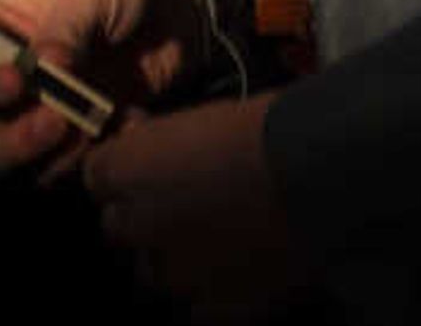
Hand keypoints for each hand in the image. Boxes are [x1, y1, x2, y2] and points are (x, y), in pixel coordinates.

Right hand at [0, 0, 219, 179]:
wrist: (173, 9)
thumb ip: (66, 24)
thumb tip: (46, 66)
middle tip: (25, 83)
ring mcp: (29, 108)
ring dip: (24, 143)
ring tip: (69, 120)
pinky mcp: (67, 139)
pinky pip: (56, 167)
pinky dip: (86, 153)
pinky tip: (125, 120)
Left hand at [84, 94, 313, 319]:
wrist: (324, 176)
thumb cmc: (271, 128)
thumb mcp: (206, 114)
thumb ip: (160, 136)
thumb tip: (137, 132)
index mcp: (129, 168)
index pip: (96, 176)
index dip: (124, 171)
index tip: (146, 165)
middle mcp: (139, 223)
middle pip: (116, 227)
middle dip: (142, 215)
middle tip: (181, 201)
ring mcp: (173, 271)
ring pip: (153, 273)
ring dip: (172, 256)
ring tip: (211, 239)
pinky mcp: (213, 306)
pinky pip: (195, 305)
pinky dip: (208, 289)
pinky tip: (235, 268)